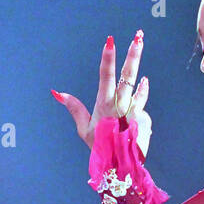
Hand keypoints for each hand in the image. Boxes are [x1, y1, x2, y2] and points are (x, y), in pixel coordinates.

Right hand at [52, 32, 152, 157]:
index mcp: (104, 105)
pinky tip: (131, 125)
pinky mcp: (145, 119)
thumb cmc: (100, 148)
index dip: (108, 58)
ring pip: (138, 89)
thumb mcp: (84, 129)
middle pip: (128, 75)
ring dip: (140, 80)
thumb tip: (57, 92)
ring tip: (142, 78)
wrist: (122, 167)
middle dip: (133, 54)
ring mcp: (135, 111)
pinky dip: (136, 113)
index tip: (111, 41)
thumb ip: (74, 108)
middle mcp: (121, 105)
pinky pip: (140, 110)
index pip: (106, 76)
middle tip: (139, 36)